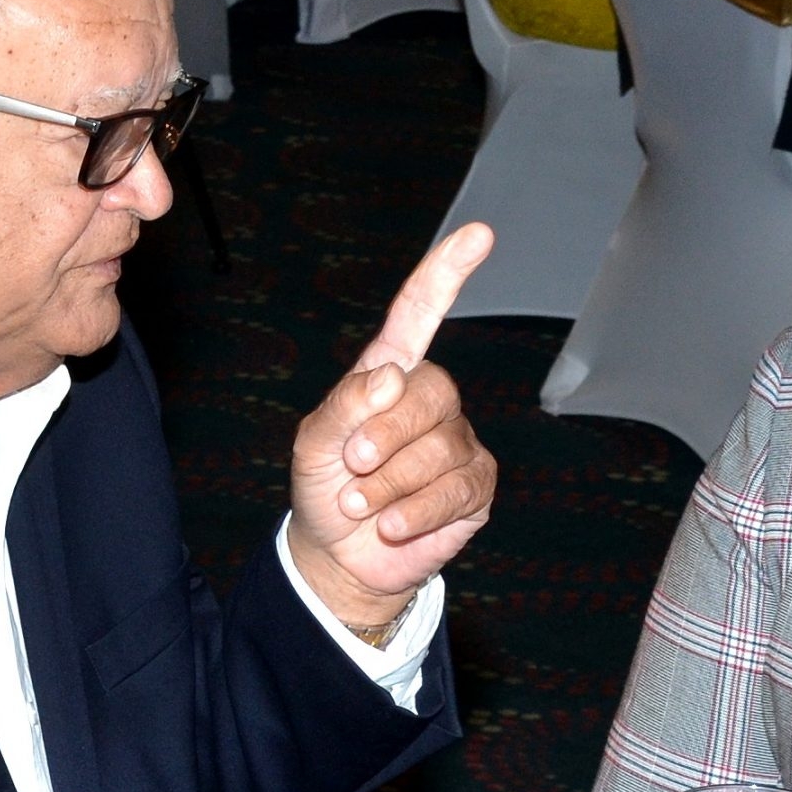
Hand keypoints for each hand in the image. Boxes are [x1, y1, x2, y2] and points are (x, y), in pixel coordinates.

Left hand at [287, 224, 494, 626]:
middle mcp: (431, 401)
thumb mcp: (313, 443)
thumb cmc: (325, 487)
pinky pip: (454, 489)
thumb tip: (392, 379)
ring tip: (360, 505)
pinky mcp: (476, 486)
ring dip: (387, 485)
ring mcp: (459, 442)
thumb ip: (343, 406)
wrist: (339, 557)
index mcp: (391, 373)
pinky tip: (390, 525)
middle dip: (384, 433)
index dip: (447, 272)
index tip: (478, 234)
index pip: (421, 313)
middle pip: (432, 389)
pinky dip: (412, 512)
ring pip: (439, 448)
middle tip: (350, 466)